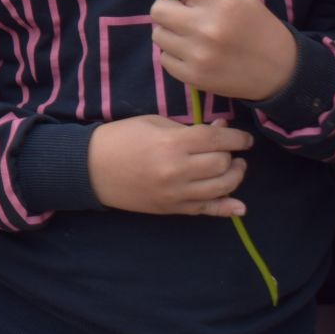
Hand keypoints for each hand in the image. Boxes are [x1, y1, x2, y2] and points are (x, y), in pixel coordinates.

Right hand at [87, 115, 251, 216]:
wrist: (90, 168)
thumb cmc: (120, 138)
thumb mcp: (152, 123)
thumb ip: (187, 128)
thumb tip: (219, 129)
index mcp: (172, 143)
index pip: (217, 139)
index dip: (237, 137)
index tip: (244, 137)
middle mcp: (178, 170)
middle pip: (223, 163)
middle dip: (232, 155)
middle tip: (230, 150)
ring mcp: (176, 193)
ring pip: (222, 187)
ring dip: (234, 176)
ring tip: (233, 168)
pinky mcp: (172, 208)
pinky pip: (207, 210)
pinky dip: (226, 208)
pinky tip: (239, 205)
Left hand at [151, 0, 298, 102]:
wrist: (281, 71)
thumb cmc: (257, 28)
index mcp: (221, 3)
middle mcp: (207, 28)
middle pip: (157, 10)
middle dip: (167, 7)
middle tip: (181, 12)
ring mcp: (198, 55)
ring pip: (158, 35)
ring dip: (171, 32)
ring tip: (190, 35)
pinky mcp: (193, 76)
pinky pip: (164, 58)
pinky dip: (174, 54)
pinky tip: (193, 53)